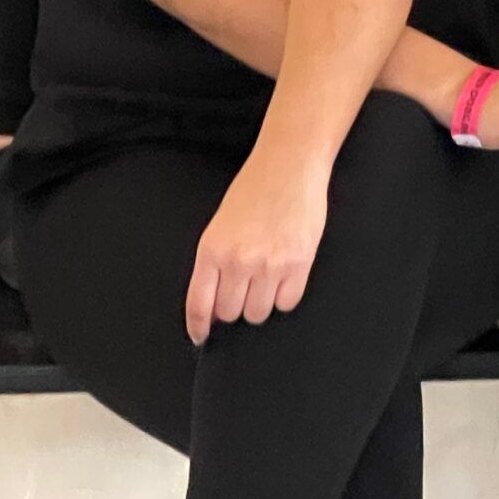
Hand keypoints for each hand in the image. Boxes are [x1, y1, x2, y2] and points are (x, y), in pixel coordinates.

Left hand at [185, 152, 327, 343]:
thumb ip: (215, 262)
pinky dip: (286, 294)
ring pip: (258, 312)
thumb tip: (214, 300)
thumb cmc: (256, 187)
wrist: (290, 163)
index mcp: (212, 250)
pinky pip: (288, 302)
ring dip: (261, 301)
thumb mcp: (222, 223)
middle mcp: (238, 260)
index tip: (202, 335)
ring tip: (267, 277)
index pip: (199, 305)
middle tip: (244, 287)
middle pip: (230, 313)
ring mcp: (269, 264)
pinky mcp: (298, 263)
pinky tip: (285, 274)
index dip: (199, 327)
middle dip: (235, 304)